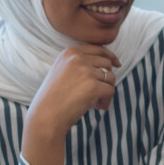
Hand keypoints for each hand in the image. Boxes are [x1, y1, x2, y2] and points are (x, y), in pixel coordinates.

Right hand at [21, 47, 119, 164]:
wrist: (46, 116)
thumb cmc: (54, 98)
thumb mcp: (61, 71)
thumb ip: (79, 64)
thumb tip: (108, 64)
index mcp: (69, 52)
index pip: (98, 48)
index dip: (110, 56)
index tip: (117, 64)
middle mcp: (77, 58)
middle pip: (107, 63)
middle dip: (106, 79)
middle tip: (98, 94)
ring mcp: (85, 71)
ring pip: (110, 77)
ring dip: (106, 91)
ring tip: (96, 103)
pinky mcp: (92, 86)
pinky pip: (110, 90)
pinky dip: (107, 100)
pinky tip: (97, 107)